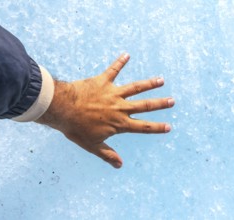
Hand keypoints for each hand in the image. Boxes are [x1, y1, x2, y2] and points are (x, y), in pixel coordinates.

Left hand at [35, 53, 174, 167]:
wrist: (62, 109)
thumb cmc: (76, 128)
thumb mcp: (92, 145)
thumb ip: (108, 154)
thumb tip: (120, 166)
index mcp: (119, 123)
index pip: (143, 127)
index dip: (157, 127)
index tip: (169, 127)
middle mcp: (120, 107)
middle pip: (144, 105)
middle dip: (160, 104)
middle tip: (172, 101)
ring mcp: (113, 93)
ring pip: (135, 87)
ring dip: (149, 83)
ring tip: (161, 80)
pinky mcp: (103, 81)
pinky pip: (113, 70)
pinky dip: (120, 62)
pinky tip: (127, 54)